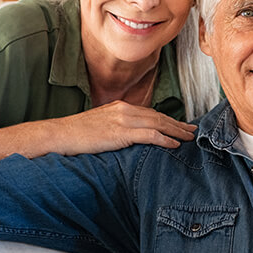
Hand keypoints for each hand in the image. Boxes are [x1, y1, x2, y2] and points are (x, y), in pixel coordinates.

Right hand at [50, 101, 197, 155]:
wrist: (59, 134)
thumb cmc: (77, 133)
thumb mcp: (100, 124)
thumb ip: (117, 125)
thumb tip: (130, 136)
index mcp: (121, 107)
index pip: (151, 112)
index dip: (168, 119)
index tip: (180, 125)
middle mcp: (125, 110)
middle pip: (158, 116)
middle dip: (177, 124)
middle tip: (192, 130)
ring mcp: (123, 120)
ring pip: (158, 124)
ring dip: (176, 131)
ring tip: (189, 138)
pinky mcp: (120, 133)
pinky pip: (149, 135)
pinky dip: (164, 139)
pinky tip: (174, 145)